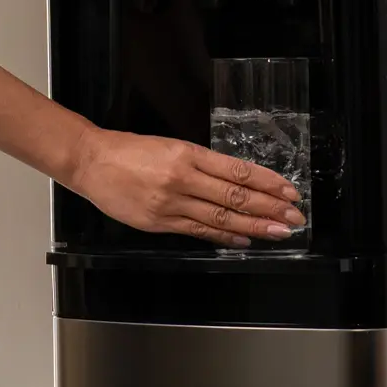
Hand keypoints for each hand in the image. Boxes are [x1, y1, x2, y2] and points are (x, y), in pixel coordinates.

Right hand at [65, 128, 303, 244]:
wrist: (91, 162)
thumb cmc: (129, 151)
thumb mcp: (170, 146)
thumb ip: (201, 164)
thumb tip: (236, 182)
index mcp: (188, 154)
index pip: (238, 170)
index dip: (267, 183)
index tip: (288, 191)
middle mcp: (183, 178)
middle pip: (235, 196)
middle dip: (269, 208)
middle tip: (294, 217)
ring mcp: (171, 202)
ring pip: (221, 217)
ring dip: (254, 227)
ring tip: (278, 232)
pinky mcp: (159, 222)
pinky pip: (198, 231)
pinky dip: (224, 238)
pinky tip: (243, 240)